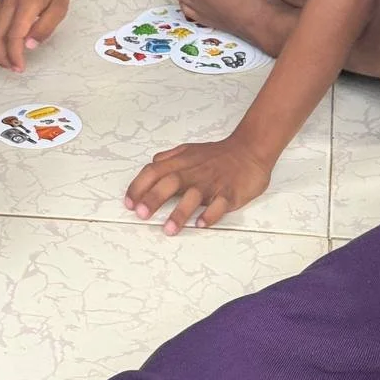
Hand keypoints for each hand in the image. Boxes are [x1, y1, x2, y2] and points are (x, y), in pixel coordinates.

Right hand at [0, 0, 69, 71]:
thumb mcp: (59, 7)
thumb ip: (44, 28)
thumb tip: (29, 46)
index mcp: (26, 5)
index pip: (13, 37)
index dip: (14, 56)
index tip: (20, 68)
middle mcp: (8, 4)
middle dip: (1, 57)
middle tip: (12, 68)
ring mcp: (1, 2)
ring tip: (5, 59)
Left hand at [125, 137, 272, 232]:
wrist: (249, 150)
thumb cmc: (217, 154)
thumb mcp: (189, 150)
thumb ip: (169, 158)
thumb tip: (152, 164)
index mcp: (182, 162)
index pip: (155, 171)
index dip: (139, 186)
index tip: (129, 203)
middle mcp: (194, 172)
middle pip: (170, 182)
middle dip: (154, 198)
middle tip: (141, 214)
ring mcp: (212, 182)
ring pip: (194, 195)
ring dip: (180, 212)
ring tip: (168, 229)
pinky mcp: (230, 192)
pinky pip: (219, 204)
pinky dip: (210, 214)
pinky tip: (201, 224)